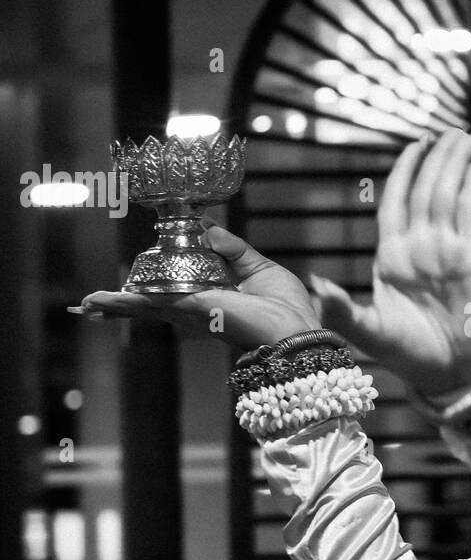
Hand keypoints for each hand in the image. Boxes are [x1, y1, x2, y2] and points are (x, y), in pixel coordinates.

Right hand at [71, 222, 320, 348]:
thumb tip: (207, 227)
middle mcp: (197, 305)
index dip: (158, 277)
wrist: (293, 332)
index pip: (180, 284)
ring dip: (115, 304)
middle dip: (125, 301)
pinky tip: (98, 304)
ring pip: (145, 304)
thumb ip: (232, 247)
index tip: (138, 274)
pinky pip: (150, 303)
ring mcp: (190, 309)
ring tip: (87, 305)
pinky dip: (123, 303)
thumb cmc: (284, 309)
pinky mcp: (188, 308)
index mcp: (214, 294)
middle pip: (155, 300)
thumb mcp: (259, 267)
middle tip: (94, 302)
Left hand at [311, 128, 470, 394]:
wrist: (453, 374)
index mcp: (393, 256)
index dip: (404, 171)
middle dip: (437, 156)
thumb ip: (343, 310)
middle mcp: (422, 246)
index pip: (396, 201)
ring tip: (466, 134)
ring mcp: (450, 249)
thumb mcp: (368, 333)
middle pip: (426, 188)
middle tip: (448, 130)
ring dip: (457, 162)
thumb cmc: (410, 355)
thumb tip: (316, 285)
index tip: (415, 144)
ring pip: (450, 193)